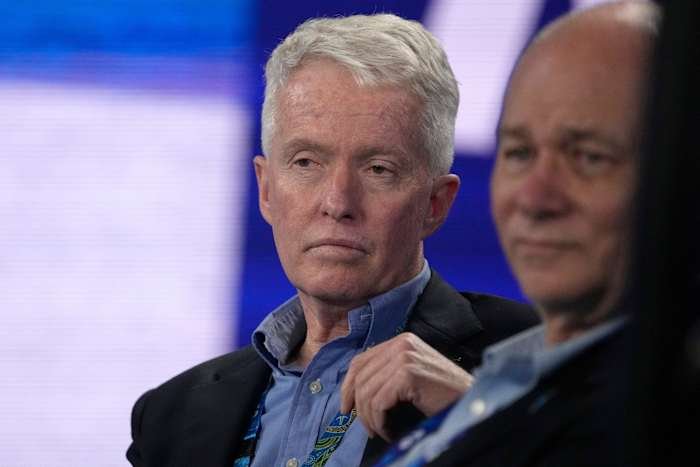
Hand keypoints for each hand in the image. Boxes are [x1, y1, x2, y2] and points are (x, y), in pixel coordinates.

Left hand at [340, 332, 472, 440]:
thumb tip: (355, 391)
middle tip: (365, 427)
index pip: (361, 360)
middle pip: (360, 376)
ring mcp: (405, 356)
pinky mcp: (408, 374)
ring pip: (367, 391)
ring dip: (369, 418)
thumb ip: (388, 374)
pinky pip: (378, 402)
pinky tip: (388, 431)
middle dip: (357, 405)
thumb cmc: (445, 394)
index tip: (346, 407)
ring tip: (380, 431)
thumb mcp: (412, 376)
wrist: (473, 400)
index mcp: (402, 341)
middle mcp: (402, 344)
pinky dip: (379, 421)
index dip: (348, 385)